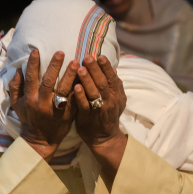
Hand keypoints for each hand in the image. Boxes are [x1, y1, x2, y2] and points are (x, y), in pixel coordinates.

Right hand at [9, 49, 78, 160]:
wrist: (40, 140)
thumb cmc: (28, 119)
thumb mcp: (16, 104)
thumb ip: (15, 87)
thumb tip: (17, 70)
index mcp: (29, 99)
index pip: (31, 78)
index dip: (33, 64)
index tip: (36, 51)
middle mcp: (41, 103)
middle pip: (48, 81)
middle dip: (54, 66)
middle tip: (61, 52)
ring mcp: (55, 109)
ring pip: (63, 90)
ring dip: (70, 75)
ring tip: (76, 63)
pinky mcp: (67, 114)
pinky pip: (73, 99)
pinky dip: (78, 89)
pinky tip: (84, 78)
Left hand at [74, 55, 126, 176]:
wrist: (104, 137)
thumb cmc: (108, 115)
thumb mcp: (117, 100)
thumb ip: (115, 85)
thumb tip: (114, 69)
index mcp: (116, 94)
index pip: (112, 77)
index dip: (106, 66)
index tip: (99, 56)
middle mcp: (109, 100)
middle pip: (102, 82)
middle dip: (94, 69)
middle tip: (87, 57)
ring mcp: (98, 109)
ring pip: (94, 93)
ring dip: (87, 80)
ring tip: (80, 69)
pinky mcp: (87, 117)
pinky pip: (84, 105)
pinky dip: (80, 96)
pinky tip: (75, 87)